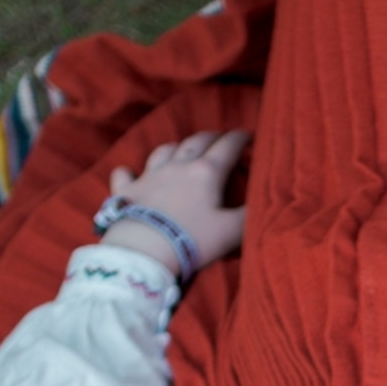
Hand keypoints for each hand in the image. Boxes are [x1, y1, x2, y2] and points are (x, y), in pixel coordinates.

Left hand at [100, 129, 250, 273]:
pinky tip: (128, 172)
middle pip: (196, 142)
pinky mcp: (127, 191)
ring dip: (176, 147)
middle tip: (219, 137)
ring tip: (181, 150)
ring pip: (164, 151)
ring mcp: (149, 176)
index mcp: (206, 173)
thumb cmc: (192, 240)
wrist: (145, 250)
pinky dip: (128, 171)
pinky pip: (124, 174)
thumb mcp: (231, 232)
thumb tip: (261, 203)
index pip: (227, 148)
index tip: (248, 135)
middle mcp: (177, 166)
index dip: (240, 139)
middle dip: (211, 137)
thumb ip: (248, 215)